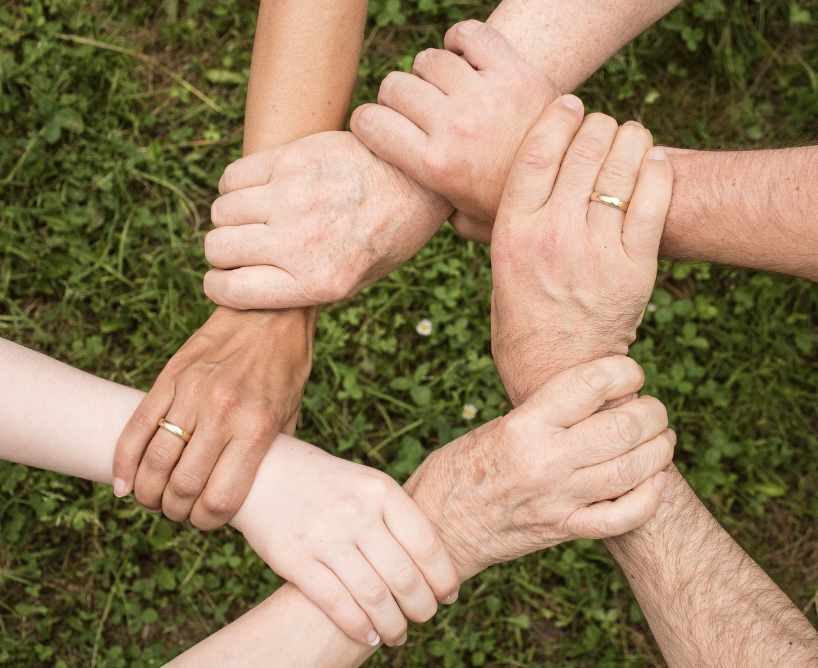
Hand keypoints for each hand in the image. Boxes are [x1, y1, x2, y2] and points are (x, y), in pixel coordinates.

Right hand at [113, 307, 315, 528]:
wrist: (270, 312)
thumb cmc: (286, 367)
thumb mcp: (291, 414)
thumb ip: (271, 453)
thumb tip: (255, 493)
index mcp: (257, 427)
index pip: (221, 498)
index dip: (208, 522)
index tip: (206, 521)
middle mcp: (222, 412)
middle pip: (182, 486)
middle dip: (176, 511)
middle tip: (178, 512)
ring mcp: (192, 393)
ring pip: (154, 461)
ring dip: (148, 492)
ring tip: (153, 499)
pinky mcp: (170, 377)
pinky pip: (136, 427)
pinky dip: (124, 462)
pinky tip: (124, 483)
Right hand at [202, 131, 452, 309]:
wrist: (418, 182)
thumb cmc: (386, 236)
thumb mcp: (355, 281)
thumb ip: (302, 288)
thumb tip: (248, 288)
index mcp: (317, 282)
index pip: (231, 291)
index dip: (219, 286)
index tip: (224, 279)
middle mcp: (301, 243)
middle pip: (218, 248)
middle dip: (223, 251)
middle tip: (244, 245)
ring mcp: (293, 198)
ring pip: (221, 212)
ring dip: (231, 217)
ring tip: (255, 216)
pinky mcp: (292, 159)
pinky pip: (233, 177)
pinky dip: (235, 186)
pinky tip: (259, 189)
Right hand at [231, 436, 459, 647]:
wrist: (263, 471)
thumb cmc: (326, 483)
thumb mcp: (366, 484)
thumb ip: (395, 516)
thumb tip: (434, 564)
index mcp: (380, 490)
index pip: (426, 544)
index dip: (443, 577)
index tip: (448, 595)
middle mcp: (356, 512)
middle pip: (404, 576)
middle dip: (422, 606)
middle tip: (425, 617)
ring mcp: (324, 536)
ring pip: (373, 596)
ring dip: (393, 625)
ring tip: (399, 634)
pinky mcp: (294, 559)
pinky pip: (336, 603)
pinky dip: (359, 627)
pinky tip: (369, 636)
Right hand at [351, 20, 557, 243]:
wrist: (574, 184)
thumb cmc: (513, 207)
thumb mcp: (467, 223)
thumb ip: (433, 210)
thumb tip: (408, 203)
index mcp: (435, 166)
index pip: (369, 123)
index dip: (367, 123)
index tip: (378, 128)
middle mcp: (455, 127)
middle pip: (394, 86)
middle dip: (397, 99)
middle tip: (416, 112)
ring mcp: (485, 96)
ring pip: (428, 60)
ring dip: (430, 74)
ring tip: (445, 91)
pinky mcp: (515, 71)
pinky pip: (469, 34)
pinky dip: (461, 40)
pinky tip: (465, 60)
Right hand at [404, 356, 672, 579]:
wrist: (436, 529)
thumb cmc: (458, 470)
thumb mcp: (495, 428)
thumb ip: (543, 415)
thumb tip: (595, 398)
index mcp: (524, 425)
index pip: (591, 384)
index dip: (624, 371)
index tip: (631, 373)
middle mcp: (545, 460)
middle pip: (624, 426)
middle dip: (652, 412)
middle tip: (653, 409)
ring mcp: (558, 499)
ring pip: (633, 470)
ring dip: (659, 450)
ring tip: (662, 438)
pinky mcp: (564, 530)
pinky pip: (623, 517)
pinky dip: (650, 498)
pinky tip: (655, 481)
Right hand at [490, 98, 672, 404]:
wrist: (557, 373)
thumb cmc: (521, 320)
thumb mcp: (497, 269)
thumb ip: (498, 226)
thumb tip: (482, 191)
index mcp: (513, 232)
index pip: (537, 151)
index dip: (558, 117)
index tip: (570, 103)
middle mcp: (553, 235)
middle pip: (584, 150)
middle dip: (598, 124)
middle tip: (603, 124)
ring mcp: (596, 251)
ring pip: (622, 169)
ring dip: (631, 139)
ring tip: (632, 136)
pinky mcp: (634, 269)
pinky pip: (654, 202)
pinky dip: (657, 171)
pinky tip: (654, 161)